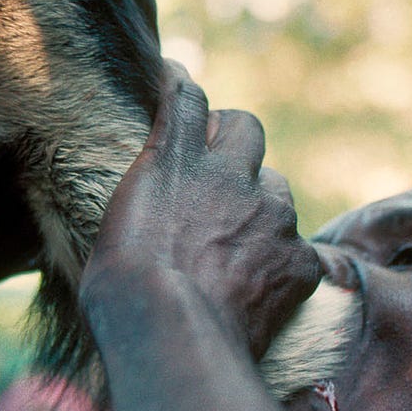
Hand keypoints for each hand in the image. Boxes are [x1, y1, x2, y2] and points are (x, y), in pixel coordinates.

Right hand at [82, 63, 321, 359]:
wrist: (172, 333)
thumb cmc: (122, 291)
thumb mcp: (112, 232)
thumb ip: (141, 206)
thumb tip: (144, 216)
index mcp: (177, 161)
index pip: (187, 98)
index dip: (180, 84)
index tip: (175, 77)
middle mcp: (231, 175)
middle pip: (247, 127)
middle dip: (234, 140)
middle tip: (219, 167)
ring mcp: (272, 215)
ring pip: (275, 191)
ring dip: (258, 206)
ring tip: (233, 245)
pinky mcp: (299, 258)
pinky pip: (297, 250)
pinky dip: (279, 262)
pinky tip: (256, 288)